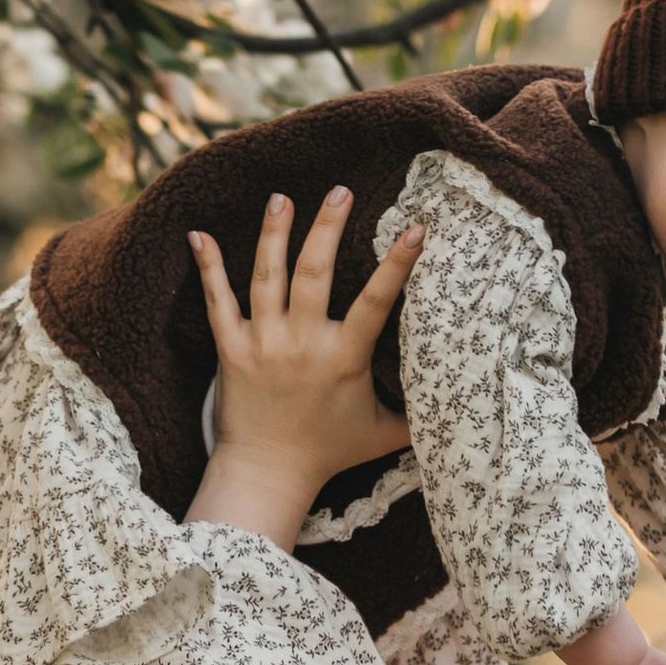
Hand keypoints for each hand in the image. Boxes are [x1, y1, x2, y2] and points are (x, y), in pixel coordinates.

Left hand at [186, 188, 422, 546]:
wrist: (268, 473)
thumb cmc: (329, 452)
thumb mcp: (384, 434)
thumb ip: (419, 412)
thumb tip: (466, 400)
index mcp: (344, 359)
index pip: (377, 302)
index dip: (396, 264)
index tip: (415, 228)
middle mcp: (303, 344)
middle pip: (314, 273)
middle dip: (327, 227)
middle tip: (339, 191)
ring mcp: (264, 344)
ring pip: (267, 277)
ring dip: (274, 233)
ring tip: (282, 198)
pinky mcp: (231, 350)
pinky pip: (218, 302)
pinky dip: (208, 268)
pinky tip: (200, 235)